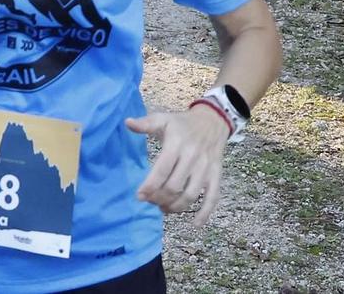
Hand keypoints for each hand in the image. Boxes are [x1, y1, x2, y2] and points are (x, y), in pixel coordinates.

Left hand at [126, 104, 232, 226]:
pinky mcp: (216, 175)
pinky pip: (213, 197)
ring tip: (164, 209)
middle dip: (160, 198)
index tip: (140, 196)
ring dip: (176, 207)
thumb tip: (127, 123)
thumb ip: (146, 123)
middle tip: (151, 202)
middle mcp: (192, 157)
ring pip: (191, 195)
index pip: (162, 170)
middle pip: (175, 186)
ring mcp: (206, 168)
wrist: (212, 121)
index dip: (150, 186)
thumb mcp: (164, 119)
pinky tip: (195, 224)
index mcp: (177, 144)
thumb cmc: (182, 123)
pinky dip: (205, 213)